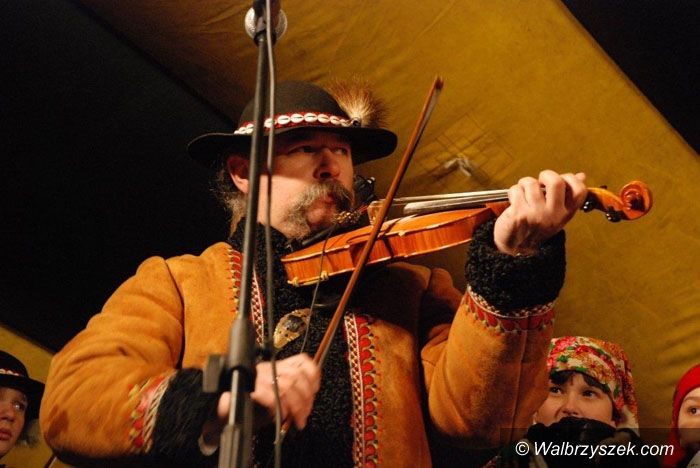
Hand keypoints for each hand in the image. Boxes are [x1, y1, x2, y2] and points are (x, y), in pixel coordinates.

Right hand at [202, 354, 320, 445]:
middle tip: (306, 413)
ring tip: (298, 418)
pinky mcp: (247, 389)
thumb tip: (309, 392)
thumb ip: (287, 390)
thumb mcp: (269, 391)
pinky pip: (271, 395)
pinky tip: (280, 413)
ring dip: (297, 405)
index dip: (313, 375)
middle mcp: (265, 368)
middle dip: (306, 398)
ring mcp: (256, 377)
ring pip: (287, 385)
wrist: (217, 408)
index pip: (302, 360)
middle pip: (297, 376)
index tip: (315, 389)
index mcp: (273, 365)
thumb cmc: (245, 402)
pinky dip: (279, 406)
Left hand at [494, 170, 586, 255]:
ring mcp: (536, 214)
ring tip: (523, 193)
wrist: (516, 249)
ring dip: (524, 184)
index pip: (579, 190)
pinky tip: (514, 201)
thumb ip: (567, 195)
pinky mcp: (519, 214)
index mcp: (566, 213)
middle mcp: (554, 214)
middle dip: (545, 175)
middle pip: (556, 181)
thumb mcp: (556, 214)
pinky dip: (513, 192)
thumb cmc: (535, 227)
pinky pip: (516, 190)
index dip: (570, 178)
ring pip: (531, 183)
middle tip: (540, 182)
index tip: (561, 179)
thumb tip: (581, 176)